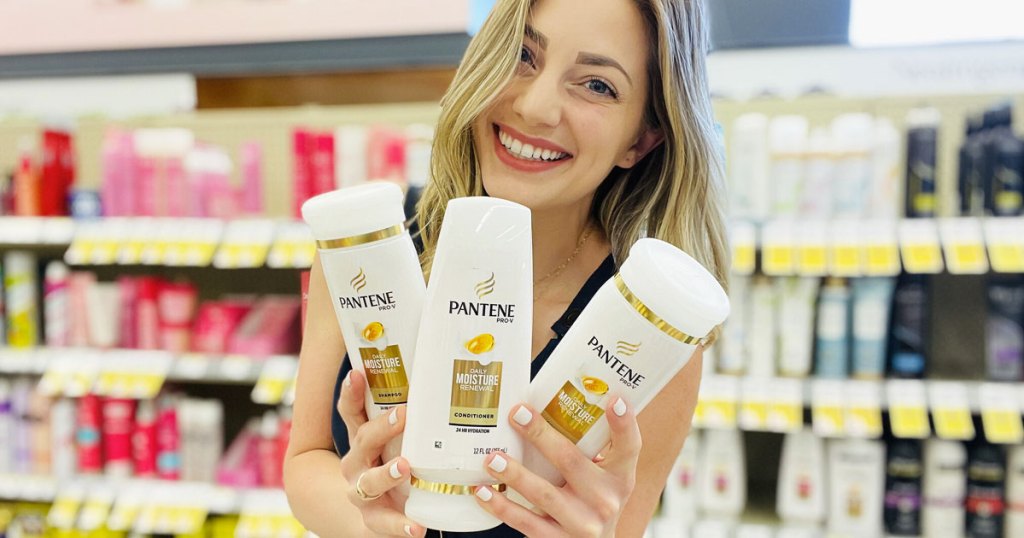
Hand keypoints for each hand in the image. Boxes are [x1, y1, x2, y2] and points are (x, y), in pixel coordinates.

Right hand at [337, 369, 423, 536]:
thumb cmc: (390, 464)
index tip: (357, 374)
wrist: (375, 511)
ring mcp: (361, 492)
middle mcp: (356, 463)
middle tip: (402, 414)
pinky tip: (418, 528)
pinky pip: (385, 523)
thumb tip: (446, 383)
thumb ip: (410, 419)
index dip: (351, 393)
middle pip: (362, 441)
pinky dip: (402, 525)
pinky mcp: (373, 519)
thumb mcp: (393, 441)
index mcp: (362, 439)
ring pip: (369, 482)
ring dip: (386, 474)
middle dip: (381, 427)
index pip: (351, 412)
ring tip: (404, 467)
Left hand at [473, 397, 641, 536]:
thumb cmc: (593, 499)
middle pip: (572, 462)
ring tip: (491, 458)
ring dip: (515, 474)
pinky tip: (483, 492)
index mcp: (620, 476)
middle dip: (542, 436)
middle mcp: (605, 500)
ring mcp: (582, 523)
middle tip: (517, 413)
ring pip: (545, 495)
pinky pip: (526, 523)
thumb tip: (550, 398)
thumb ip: (588, 447)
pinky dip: (502, 507)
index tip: (613, 399)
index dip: (623, 423)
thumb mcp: (605, 476)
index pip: (629, 447)